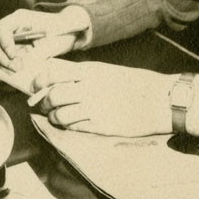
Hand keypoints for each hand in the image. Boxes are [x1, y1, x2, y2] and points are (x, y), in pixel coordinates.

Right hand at [0, 5, 88, 73]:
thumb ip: (38, 52)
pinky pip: (8, 59)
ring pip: (0, 53)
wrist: (72, 32)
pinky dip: (12, 66)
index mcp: (21, 18)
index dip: (4, 42)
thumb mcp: (53, 42)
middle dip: (3, 58)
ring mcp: (15, 39)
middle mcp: (14, 28)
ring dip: (7, 64)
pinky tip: (21, 71)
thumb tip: (24, 65)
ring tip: (20, 71)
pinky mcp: (18, 50)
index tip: (13, 55)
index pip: (3, 27)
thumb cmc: (64, 31)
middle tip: (16, 69)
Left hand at [28, 61, 172, 137]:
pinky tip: (72, 125)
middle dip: (42, 102)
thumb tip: (60, 78)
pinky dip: (67, 127)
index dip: (39, 81)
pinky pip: (74, 127)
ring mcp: (94, 107)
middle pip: (52, 95)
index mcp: (89, 71)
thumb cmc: (137, 83)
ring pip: (59, 114)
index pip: (52, 72)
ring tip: (57, 117)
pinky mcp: (101, 125)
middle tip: (43, 106)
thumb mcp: (108, 71)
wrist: (161, 99)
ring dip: (53, 117)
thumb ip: (84, 75)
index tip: (36, 87)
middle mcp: (88, 88)